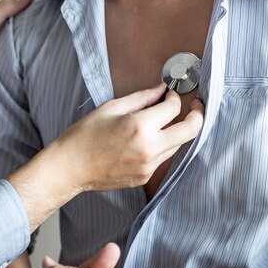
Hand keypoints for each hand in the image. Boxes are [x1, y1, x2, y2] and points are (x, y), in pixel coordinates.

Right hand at [51, 85, 203, 191]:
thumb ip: (142, 98)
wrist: (70, 168)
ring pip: (178, 146)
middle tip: (195, 106)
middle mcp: (149, 149)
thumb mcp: (112, 108)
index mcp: (140, 127)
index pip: (173, 109)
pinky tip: (145, 141)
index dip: (175, 98)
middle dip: (197, 115)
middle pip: (190, 131)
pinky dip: (160, 146)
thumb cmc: (84, 136)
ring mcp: (148, 166)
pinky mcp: (144, 177)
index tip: (170, 94)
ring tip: (164, 122)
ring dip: (176, 132)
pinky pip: (162, 159)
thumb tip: (162, 90)